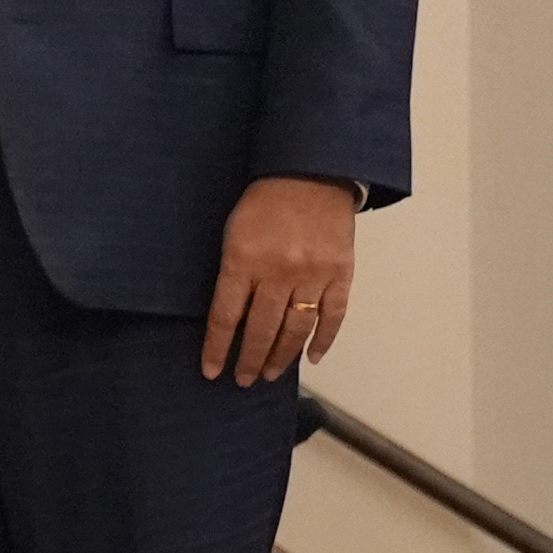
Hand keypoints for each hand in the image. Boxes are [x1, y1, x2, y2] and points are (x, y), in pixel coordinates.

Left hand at [203, 176, 359, 384]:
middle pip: (261, 328)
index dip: (218, 348)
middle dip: (250, 359)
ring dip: (283, 356)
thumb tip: (229, 316)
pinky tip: (312, 357)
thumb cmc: (265, 201)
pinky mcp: (340, 273)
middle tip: (244, 379)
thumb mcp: (233, 232)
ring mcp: (313, 274)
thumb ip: (232, 273)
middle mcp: (279, 271)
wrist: (311, 173)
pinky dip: (324, 340)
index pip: (226, 316)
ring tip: (271, 373)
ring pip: (296, 328)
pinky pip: (333, 316)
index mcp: (243, 259)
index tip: (212, 371)